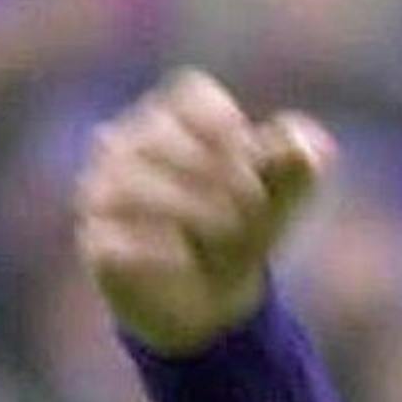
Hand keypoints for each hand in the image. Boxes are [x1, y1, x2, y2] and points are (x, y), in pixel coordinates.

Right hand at [74, 67, 333, 354]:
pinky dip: (162, 250)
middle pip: (164, 136)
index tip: (257, 167)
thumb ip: (299, 167)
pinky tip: (188, 260)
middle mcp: (127, 146)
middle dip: (222, 176)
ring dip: (195, 210)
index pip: (191, 95)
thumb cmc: (243, 234)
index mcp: (173, 121)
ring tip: (228, 238)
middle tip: (252, 213)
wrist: (212, 306)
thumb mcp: (280, 202)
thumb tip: (304, 145)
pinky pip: (119, 239)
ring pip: (136, 184)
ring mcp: (104, 192)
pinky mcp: (97, 243)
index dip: (229, 128)